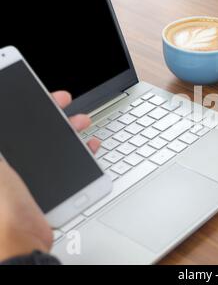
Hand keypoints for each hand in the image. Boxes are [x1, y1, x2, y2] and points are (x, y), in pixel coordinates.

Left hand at [0, 91, 99, 261]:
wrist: (22, 243)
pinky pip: (61, 164)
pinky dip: (77, 154)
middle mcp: (9, 165)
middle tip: (63, 100)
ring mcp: (24, 177)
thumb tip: (8, 131)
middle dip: (49, 113)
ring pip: (48, 145)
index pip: (11, 125)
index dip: (24, 105)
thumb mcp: (0, 168)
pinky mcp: (40, 187)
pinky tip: (89, 147)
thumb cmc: (2, 208)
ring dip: (67, 131)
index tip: (37, 92)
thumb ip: (4, 145)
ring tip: (82, 121)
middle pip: (29, 131)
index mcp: (1, 158)